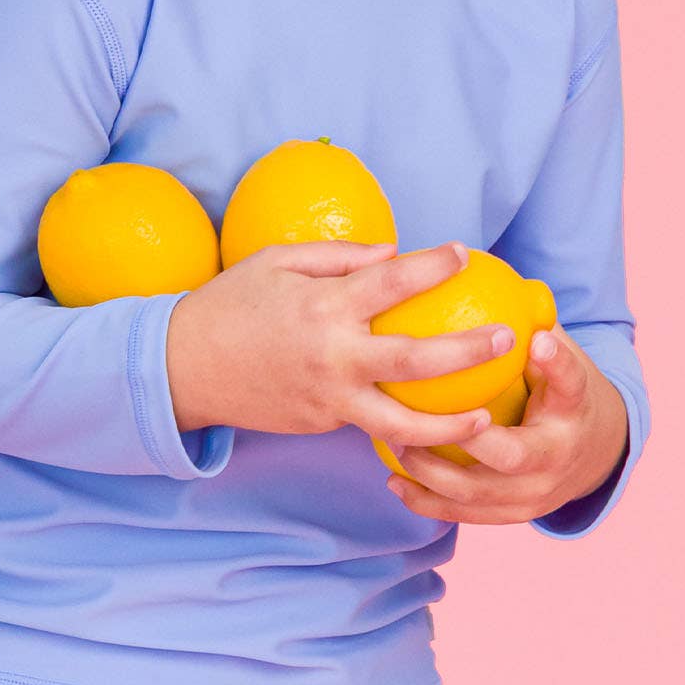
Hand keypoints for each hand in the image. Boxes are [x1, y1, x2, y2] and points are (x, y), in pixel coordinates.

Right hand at [166, 238, 516, 456]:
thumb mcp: (275, 262)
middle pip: (416, 360)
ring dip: (450, 424)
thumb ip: (337, 257)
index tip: (463, 253)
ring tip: (486, 417)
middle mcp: (333, 357)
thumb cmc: (229, 305)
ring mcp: (328, 398)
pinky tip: (438, 428)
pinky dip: (408, 431)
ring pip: (402, 423)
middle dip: (467, 351)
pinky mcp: (321, 424)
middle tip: (505, 338)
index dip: (433, 265)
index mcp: (323, 306)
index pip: (393, 281)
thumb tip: (394, 254)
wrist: (180, 368)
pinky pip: (373, 428)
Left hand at [380, 323, 628, 524]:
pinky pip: (465, 513)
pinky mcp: (512, 516)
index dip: (556, 365)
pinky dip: (428, 501)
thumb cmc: (562, 392)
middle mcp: (559, 457)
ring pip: (480, 492)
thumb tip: (495, 274)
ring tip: (395, 445)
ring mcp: (536, 495)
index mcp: (575, 410)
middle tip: (429, 417)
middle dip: (471, 440)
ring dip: (434, 472)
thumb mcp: (561, 360)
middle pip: (515, 455)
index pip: (570, 383)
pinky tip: (393, 480)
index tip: (536, 339)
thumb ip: (534, 325)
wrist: (595, 455)